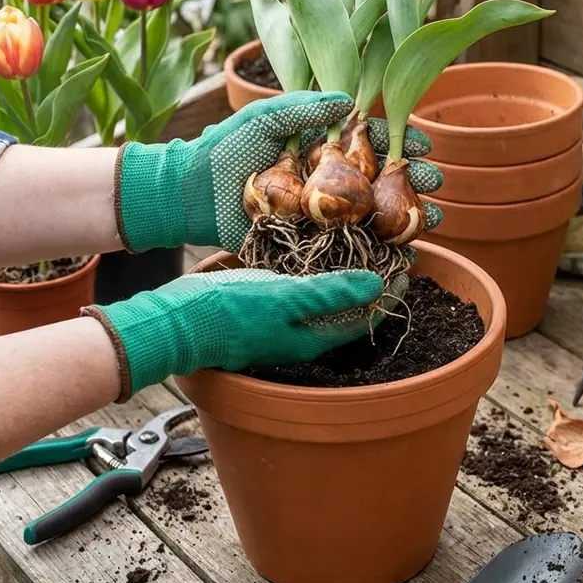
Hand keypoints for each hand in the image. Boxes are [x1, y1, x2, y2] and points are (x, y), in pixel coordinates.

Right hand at [82, 268, 383, 399]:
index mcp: (311, 338)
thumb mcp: (286, 297)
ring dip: (340, 275)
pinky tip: (309, 250)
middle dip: (367, 283)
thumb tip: (378, 287)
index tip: (407, 265)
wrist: (174, 319)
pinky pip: (295, 289)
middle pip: (344, 308)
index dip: (387, 292)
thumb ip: (332, 292)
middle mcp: (298, 335)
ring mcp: (277, 322)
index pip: (362, 317)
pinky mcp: (257, 306)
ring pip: (320, 299)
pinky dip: (310, 271)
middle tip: (386, 249)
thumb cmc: (230, 311)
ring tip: (356, 244)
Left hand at [115, 91, 443, 253]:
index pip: (372, 142)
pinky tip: (407, 252)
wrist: (190, 194)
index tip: (424, 144)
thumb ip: (305, 108)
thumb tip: (350, 101)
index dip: (401, 142)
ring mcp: (322, 213)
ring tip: (433, 220)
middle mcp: (328, 180)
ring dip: (409, 217)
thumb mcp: (265, 117)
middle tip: (436, 183)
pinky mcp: (312, 243)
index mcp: (322, 146)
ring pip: (377, 215)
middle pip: (384, 180)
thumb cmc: (225, 149)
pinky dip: (382, 251)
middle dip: (414, 181)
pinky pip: (352, 246)